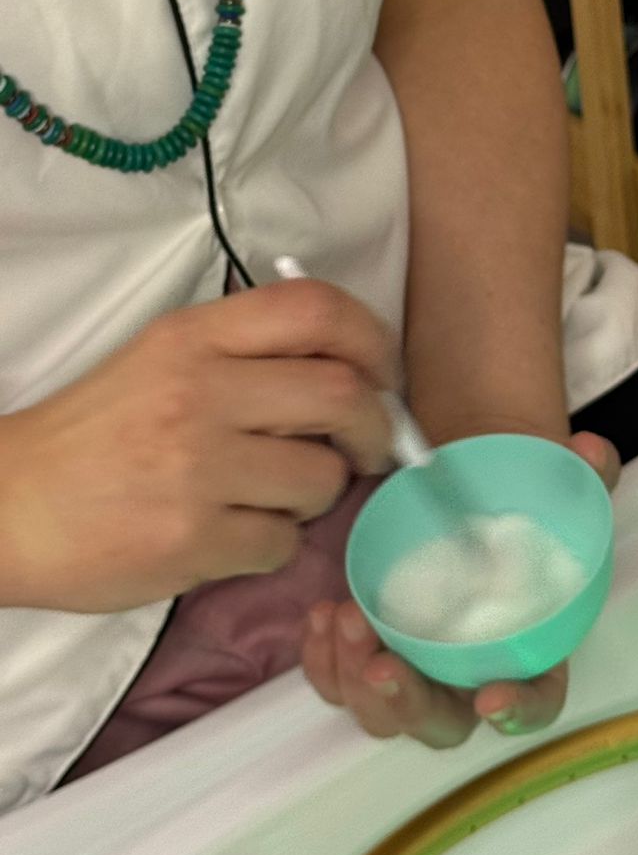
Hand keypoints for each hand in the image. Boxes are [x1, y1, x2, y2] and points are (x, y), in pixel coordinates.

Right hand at [0, 280, 397, 613]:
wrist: (9, 505)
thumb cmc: (96, 431)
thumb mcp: (162, 357)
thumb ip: (245, 350)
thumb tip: (351, 368)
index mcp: (194, 337)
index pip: (314, 309)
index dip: (371, 338)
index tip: (384, 372)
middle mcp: (200, 393)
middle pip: (342, 394)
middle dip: (374, 427)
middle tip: (367, 447)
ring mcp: (197, 470)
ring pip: (322, 479)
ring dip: (320, 493)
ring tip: (280, 495)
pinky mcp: (191, 542)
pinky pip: (282, 544)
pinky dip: (276, 545)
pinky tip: (238, 534)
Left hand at [300, 431, 620, 746]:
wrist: (468, 488)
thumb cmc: (519, 503)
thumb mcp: (560, 483)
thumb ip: (586, 473)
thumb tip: (588, 452)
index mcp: (530, 651)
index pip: (537, 702)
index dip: (519, 711)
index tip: (490, 697)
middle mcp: (470, 675)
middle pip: (442, 724)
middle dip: (408, 705)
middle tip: (382, 666)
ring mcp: (415, 668)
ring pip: (382, 711)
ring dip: (355, 679)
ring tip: (344, 617)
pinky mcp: (371, 648)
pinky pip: (339, 679)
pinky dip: (324, 661)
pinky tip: (323, 615)